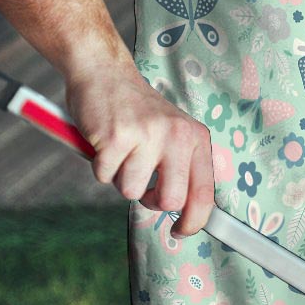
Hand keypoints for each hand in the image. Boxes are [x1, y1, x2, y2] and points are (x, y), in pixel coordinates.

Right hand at [66, 66, 213, 235]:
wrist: (105, 73)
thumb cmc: (137, 111)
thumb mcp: (173, 133)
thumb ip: (181, 167)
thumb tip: (186, 213)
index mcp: (195, 137)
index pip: (204, 192)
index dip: (194, 221)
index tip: (181, 231)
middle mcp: (176, 136)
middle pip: (170, 200)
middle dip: (151, 201)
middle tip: (142, 183)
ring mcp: (147, 135)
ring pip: (131, 191)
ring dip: (120, 178)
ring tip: (122, 151)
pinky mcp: (116, 137)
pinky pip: (104, 176)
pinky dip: (100, 166)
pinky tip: (105, 143)